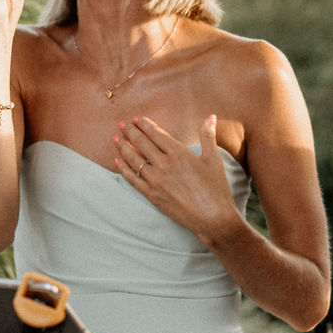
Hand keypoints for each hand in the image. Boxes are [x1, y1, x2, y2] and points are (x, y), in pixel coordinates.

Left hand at [115, 114, 240, 240]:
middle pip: (142, 144)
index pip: (156, 134)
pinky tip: (117, 161)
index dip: (144, 125)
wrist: (212, 217)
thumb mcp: (213, 159)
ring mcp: (156, 181)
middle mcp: (164, 165)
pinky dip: (123, 169)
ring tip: (116, 138)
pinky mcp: (152, 195)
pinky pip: (133, 179)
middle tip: (122, 124)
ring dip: (123, 147)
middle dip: (131, 132)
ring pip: (134, 160)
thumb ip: (208, 136)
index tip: (136, 119)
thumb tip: (210, 116)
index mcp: (179, 153)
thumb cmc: (215, 188)